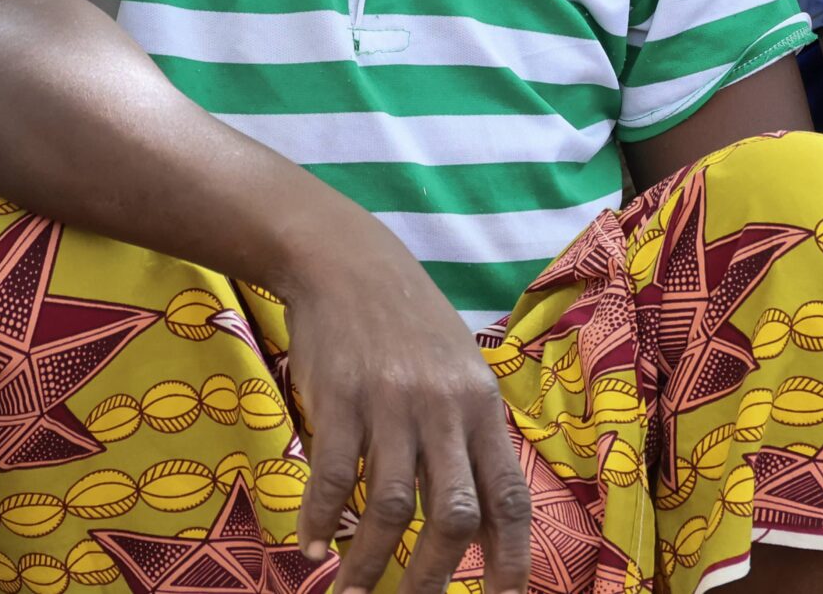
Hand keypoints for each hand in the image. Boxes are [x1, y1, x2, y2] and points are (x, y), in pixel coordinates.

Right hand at [280, 217, 530, 593]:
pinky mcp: (341, 396)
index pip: (509, 495)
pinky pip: (335, 476)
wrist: (346, 260)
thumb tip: (480, 515)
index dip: (512, 557)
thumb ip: (468, 434)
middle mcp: (445, 408)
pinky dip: (321, 519)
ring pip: (392, 506)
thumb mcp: (457, 369)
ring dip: (368, 564)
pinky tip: (310, 544)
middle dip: (433, 577)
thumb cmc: (406, 323)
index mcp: (482, 406)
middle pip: (454, 514)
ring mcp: (392, 402)